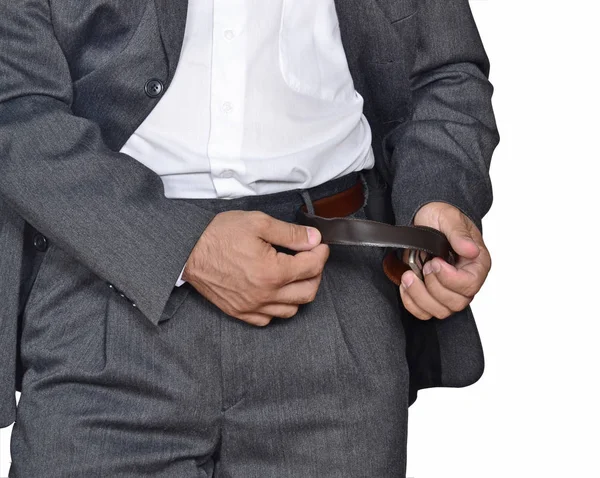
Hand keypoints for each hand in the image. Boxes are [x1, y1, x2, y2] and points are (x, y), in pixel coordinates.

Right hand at [182, 210, 329, 326]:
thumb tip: (313, 239)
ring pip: (292, 309)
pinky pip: (268, 319)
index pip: (312, 267)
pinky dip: (279, 308)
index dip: (320, 253)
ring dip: (300, 292)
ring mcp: (252, 307)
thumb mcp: (258, 223)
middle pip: (308, 292)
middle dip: (316, 273)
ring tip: (295, 275)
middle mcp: (265, 295)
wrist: (188, 250)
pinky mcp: (240, 312)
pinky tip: (276, 292)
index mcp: (272, 272)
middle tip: (311, 259)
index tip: (318, 245)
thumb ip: (290, 233)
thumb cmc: (219, 235)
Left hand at [398, 202, 490, 319]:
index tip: (435, 263)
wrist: (425, 217)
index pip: (470, 285)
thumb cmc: (440, 217)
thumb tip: (471, 250)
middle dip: (433, 287)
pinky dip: (411, 303)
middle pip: (455, 303)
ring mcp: (448, 290)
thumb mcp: (449, 218)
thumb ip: (459, 234)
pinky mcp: (431, 295)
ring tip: (408, 275)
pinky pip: (424, 312)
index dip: (450, 279)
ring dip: (419, 296)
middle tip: (424, 266)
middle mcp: (465, 280)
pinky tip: (405, 286)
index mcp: (477, 264)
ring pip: (440, 311)